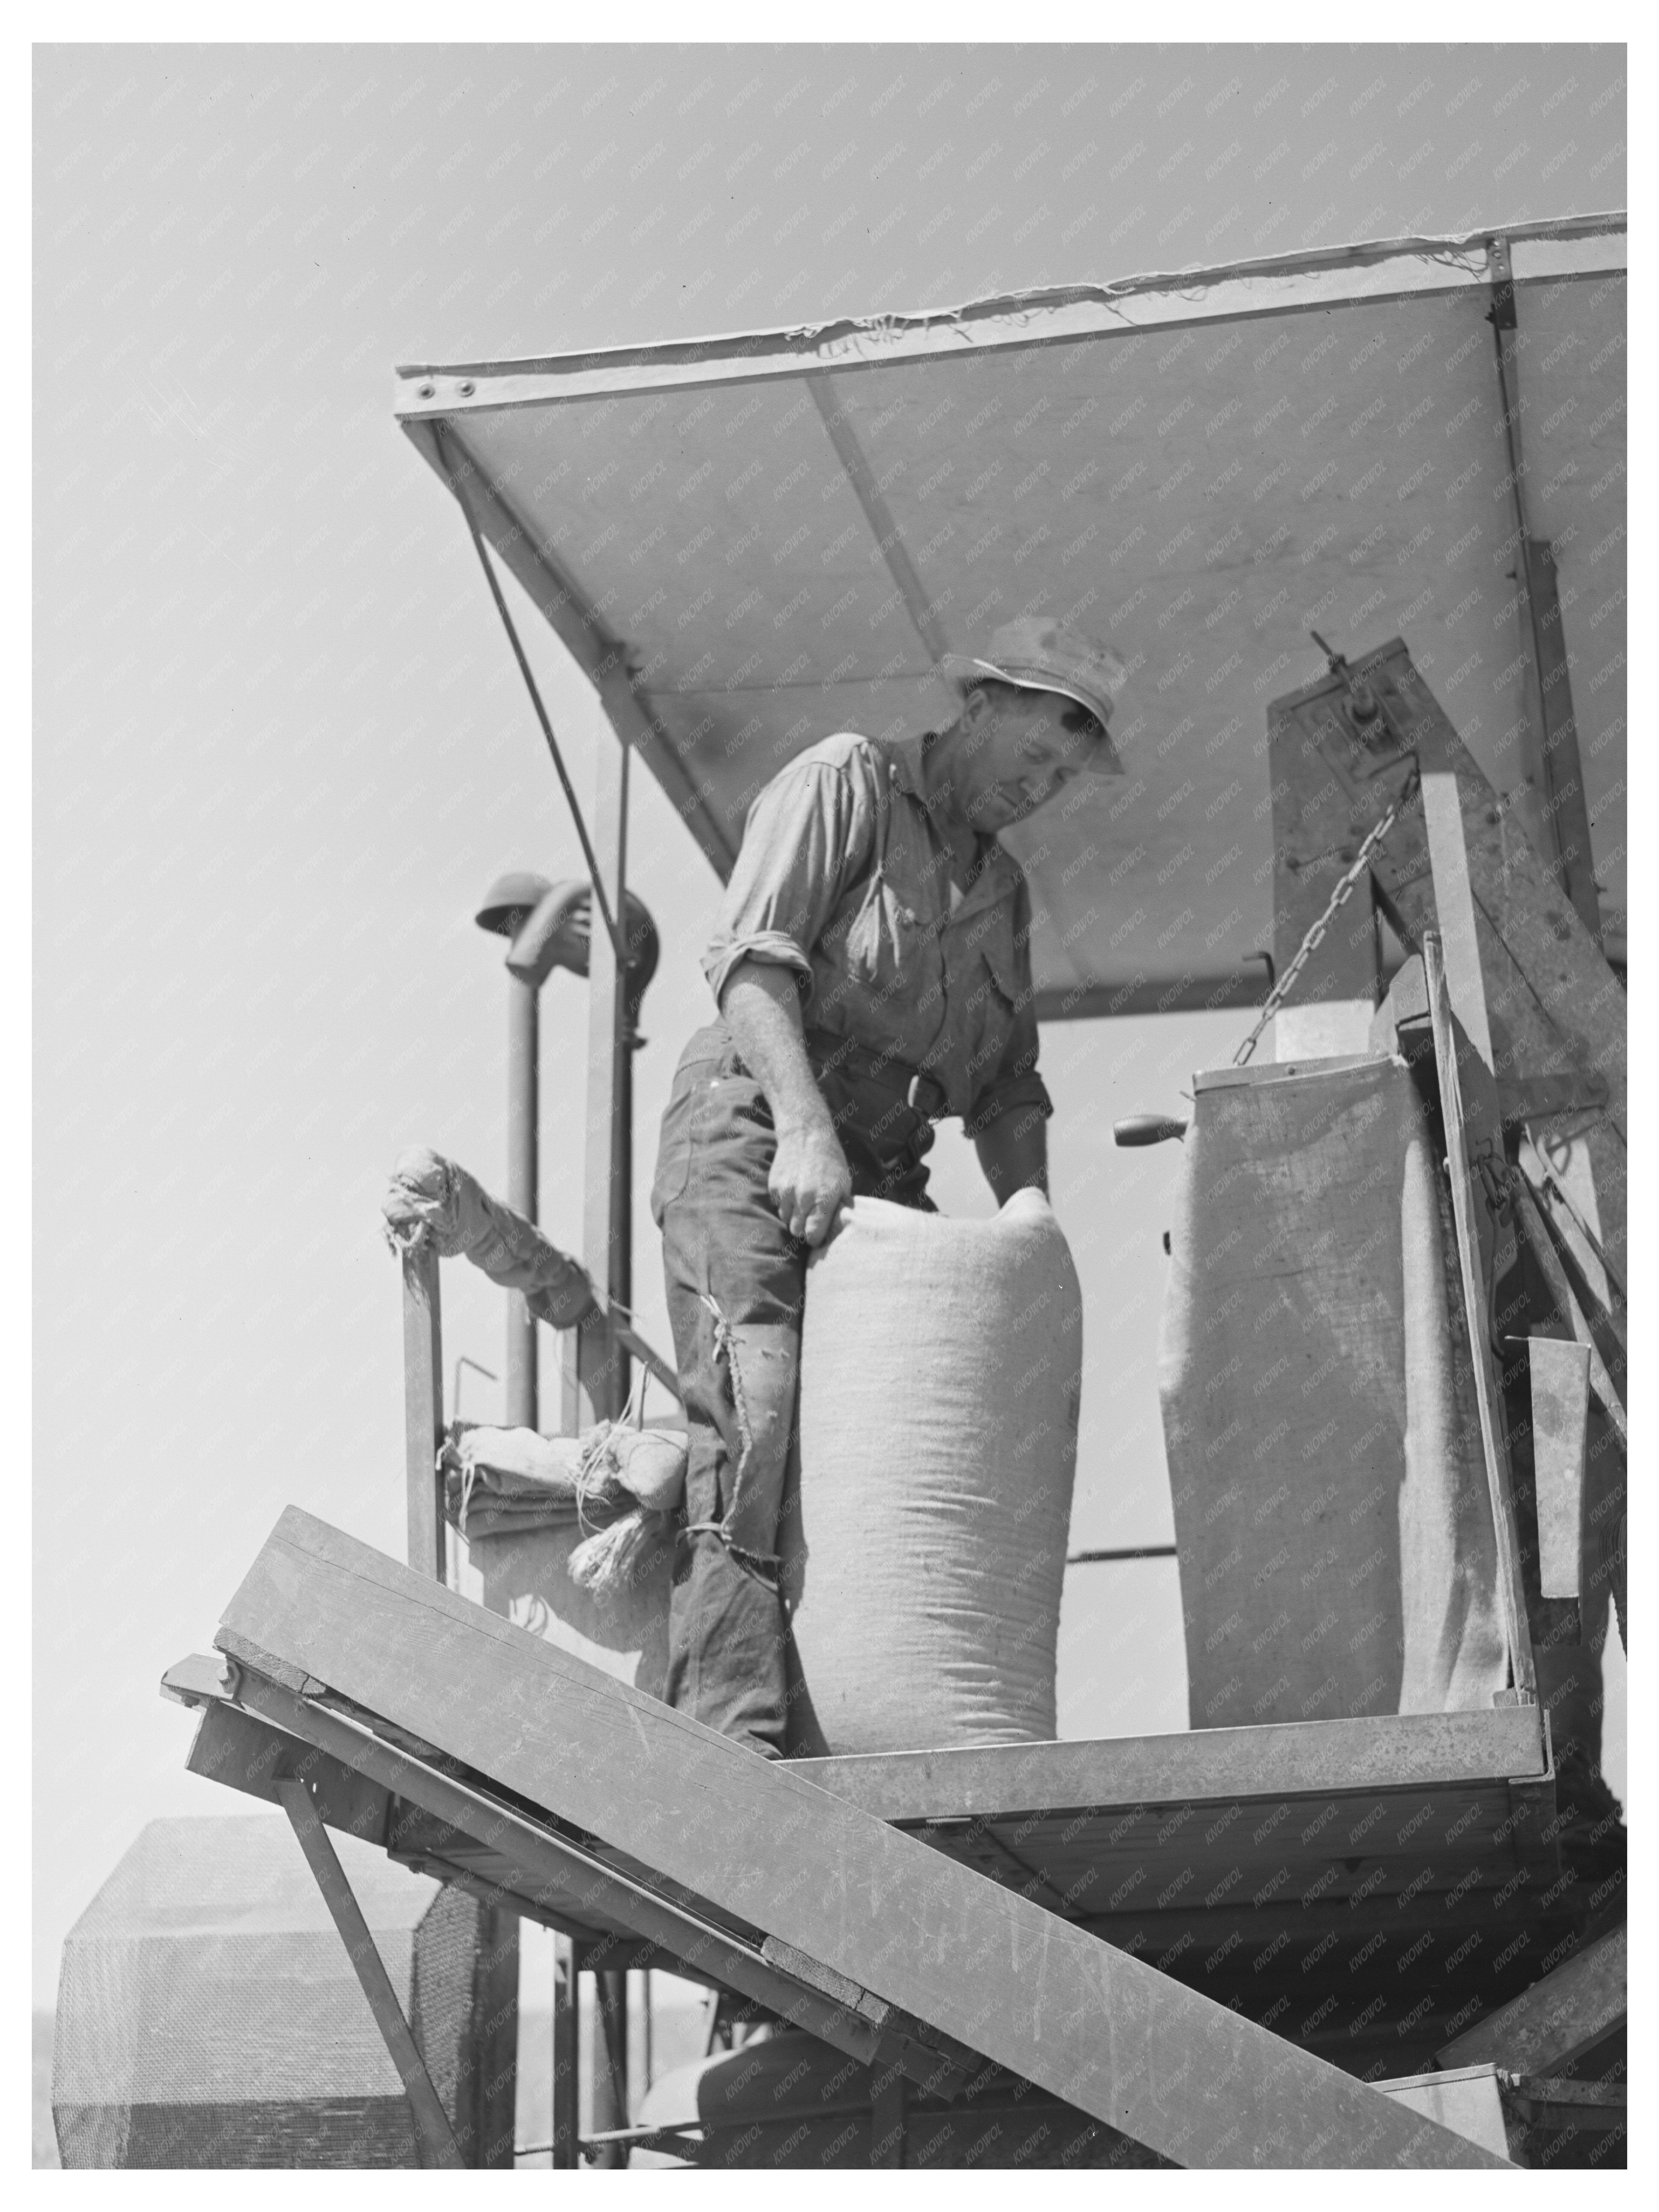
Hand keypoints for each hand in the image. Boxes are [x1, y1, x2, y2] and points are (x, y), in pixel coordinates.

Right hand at [769, 1117, 852, 1244]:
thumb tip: (838, 1231)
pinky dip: (785, 1204)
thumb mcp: (844, 1183)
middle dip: (804, 1229)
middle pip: (797, 1231)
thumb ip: (840, 1208)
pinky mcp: (774, 1186)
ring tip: (803, 1203)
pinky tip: (794, 1191)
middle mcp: (803, 1197)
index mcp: (824, 1198)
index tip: (818, 1236)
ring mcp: (786, 1192)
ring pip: (786, 1220)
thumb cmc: (830, 1161)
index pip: (813, 1235)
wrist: (805, 1135)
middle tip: (811, 1219)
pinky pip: (777, 1206)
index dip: (816, 1239)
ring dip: (794, 1216)